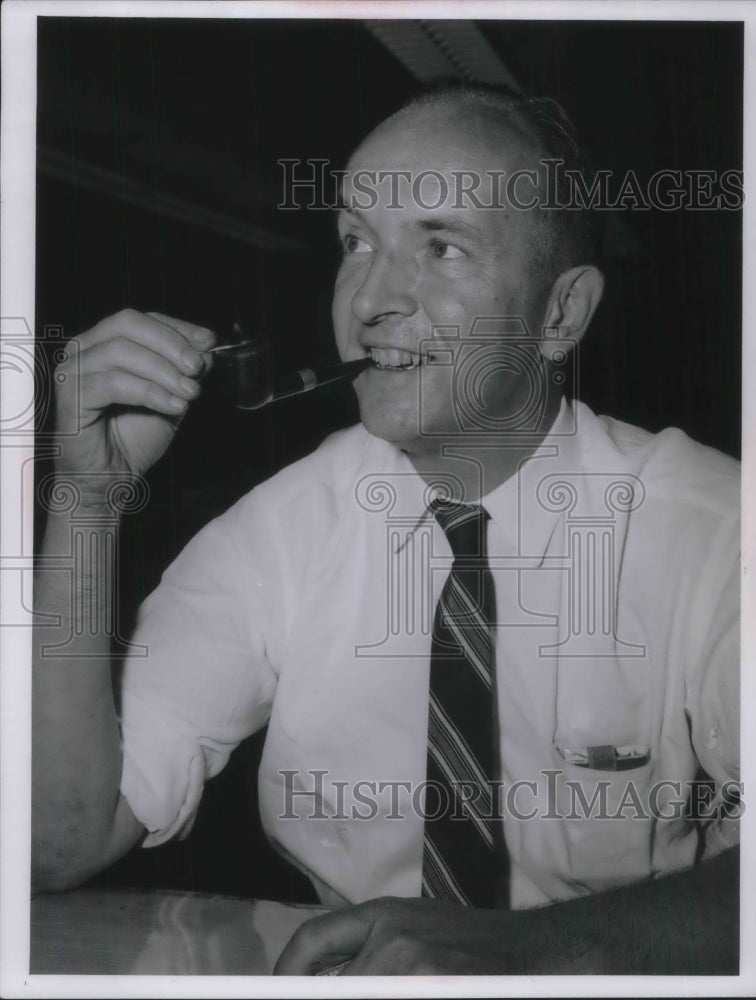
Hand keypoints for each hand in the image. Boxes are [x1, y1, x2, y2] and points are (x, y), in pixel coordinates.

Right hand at [54, 309, 215, 480]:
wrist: (110, 479)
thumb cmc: (133, 439)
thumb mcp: (170, 398)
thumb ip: (184, 372)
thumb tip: (207, 350)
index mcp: (103, 344)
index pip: (142, 320)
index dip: (178, 327)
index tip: (210, 342)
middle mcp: (82, 350)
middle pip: (128, 324)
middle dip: (171, 344)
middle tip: (198, 367)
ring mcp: (72, 371)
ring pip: (121, 350)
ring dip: (164, 371)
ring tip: (189, 393)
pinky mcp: (70, 396)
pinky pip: (114, 383)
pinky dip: (150, 392)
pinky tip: (173, 407)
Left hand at [273, 896, 590, 975]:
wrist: (542, 955)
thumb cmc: (478, 950)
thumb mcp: (419, 933)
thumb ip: (372, 952)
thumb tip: (319, 981)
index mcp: (385, 916)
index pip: (315, 941)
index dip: (289, 971)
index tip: (279, 989)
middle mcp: (393, 937)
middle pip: (335, 983)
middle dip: (322, 996)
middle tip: (316, 998)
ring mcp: (413, 968)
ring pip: (358, 988)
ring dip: (359, 993)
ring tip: (392, 984)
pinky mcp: (435, 984)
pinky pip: (387, 995)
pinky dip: (383, 996)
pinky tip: (417, 988)